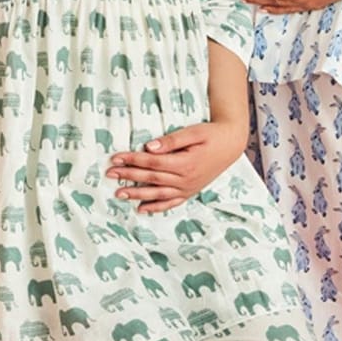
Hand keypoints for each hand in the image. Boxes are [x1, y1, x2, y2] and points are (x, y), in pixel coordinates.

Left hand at [106, 121, 247, 212]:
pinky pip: (171, 203)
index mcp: (185, 163)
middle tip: (109, 174)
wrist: (231, 144)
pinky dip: (156, 207)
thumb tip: (148, 147)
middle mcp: (185, 179)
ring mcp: (187, 188)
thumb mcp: (193, 132)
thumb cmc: (212, 134)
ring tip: (119, 193)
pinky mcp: (190, 191)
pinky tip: (142, 209)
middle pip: (151, 178)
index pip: (152, 163)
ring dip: (137, 194)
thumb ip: (171, 141)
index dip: (132, 160)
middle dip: (129, 176)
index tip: (116, 158)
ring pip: (158, 194)